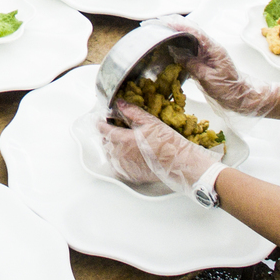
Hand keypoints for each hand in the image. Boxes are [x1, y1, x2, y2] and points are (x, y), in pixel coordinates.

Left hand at [98, 100, 219, 197]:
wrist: (179, 163)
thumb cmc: (167, 142)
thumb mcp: (150, 122)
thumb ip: (132, 112)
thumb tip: (120, 104)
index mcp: (123, 140)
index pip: (103, 130)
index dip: (100, 123)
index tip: (100, 120)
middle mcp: (120, 155)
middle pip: (105, 142)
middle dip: (107, 134)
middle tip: (114, 128)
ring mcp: (124, 166)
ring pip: (110, 155)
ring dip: (112, 147)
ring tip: (120, 141)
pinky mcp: (130, 175)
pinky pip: (117, 166)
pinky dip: (117, 159)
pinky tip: (125, 155)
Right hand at [161, 17, 279, 116]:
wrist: (240, 96)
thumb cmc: (228, 89)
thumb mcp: (208, 78)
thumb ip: (191, 64)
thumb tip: (175, 52)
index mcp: (213, 47)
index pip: (193, 30)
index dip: (176, 24)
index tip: (161, 21)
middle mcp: (209, 46)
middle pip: (189, 28)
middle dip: (171, 23)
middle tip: (153, 23)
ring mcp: (206, 51)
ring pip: (188, 35)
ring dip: (172, 31)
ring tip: (156, 30)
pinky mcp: (202, 57)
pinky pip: (187, 46)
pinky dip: (176, 42)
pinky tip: (166, 44)